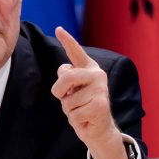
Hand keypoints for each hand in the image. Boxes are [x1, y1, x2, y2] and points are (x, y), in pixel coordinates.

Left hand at [50, 26, 127, 158]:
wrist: (99, 129)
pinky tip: (86, 119)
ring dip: (69, 110)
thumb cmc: (82, 106)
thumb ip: (67, 79)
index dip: (67, 40)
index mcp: (89, 69)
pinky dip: (75, 120)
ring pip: (68, 101)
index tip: (58, 28)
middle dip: (59, 90)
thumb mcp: (72, 91)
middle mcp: (97, 75)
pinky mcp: (100, 106)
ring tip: (81, 110)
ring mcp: (100, 90)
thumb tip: (64, 71)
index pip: (76, 52)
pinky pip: (73, 114)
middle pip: (66, 76)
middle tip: (64, 98)